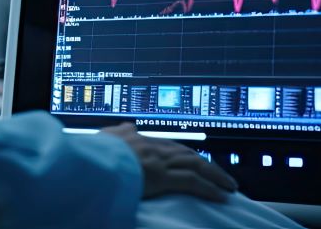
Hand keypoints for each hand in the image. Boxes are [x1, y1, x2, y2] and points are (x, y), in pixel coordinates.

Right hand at [102, 123, 236, 202]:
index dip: (191, 157)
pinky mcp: (161, 176)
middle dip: (211, 166)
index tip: (202, 164)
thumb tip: (129, 125)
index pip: (174, 148)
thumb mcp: (106, 138)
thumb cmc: (94, 154)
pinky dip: (210, 188)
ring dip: (217, 176)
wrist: (89, 162)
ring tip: (231, 186)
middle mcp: (155, 148)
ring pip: (197, 166)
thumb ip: (119, 132)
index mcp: (143, 140)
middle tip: (225, 177)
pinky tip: (221, 196)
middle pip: (191, 155)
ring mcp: (160, 161)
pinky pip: (192, 182)